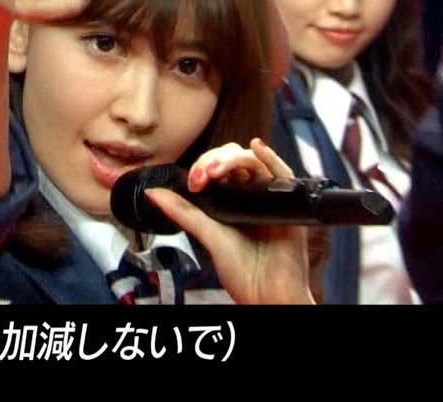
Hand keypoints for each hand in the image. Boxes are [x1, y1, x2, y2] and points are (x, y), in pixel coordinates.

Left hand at [147, 138, 314, 304]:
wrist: (266, 295)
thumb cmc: (243, 273)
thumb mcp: (208, 236)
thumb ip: (183, 212)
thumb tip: (154, 193)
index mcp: (231, 201)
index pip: (217, 169)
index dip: (203, 167)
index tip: (193, 181)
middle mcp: (251, 196)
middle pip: (234, 161)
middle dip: (215, 161)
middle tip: (202, 176)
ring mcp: (269, 198)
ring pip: (254, 163)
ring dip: (234, 159)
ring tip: (217, 169)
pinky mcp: (288, 204)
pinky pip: (282, 174)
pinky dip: (270, 157)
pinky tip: (256, 147)